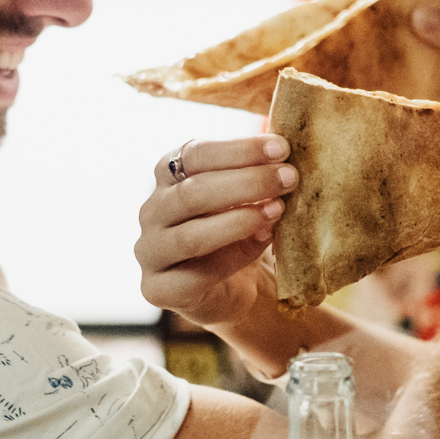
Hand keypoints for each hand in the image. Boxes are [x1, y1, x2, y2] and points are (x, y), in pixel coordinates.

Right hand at [135, 136, 295, 328]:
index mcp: (169, 176)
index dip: (239, 149)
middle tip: (289, 177)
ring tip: (277, 210)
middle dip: (247, 182)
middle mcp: (153, 210)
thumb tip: (285, 153)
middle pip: (192, 191)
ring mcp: (151, 251)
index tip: (280, 148)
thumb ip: (256, 173)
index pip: (195, 153)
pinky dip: (234, 258)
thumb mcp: (247, 195)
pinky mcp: (158, 289)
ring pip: (190, 235)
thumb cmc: (240, 232)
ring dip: (239, 220)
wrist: (233, 290)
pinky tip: (263, 243)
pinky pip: (195, 276)